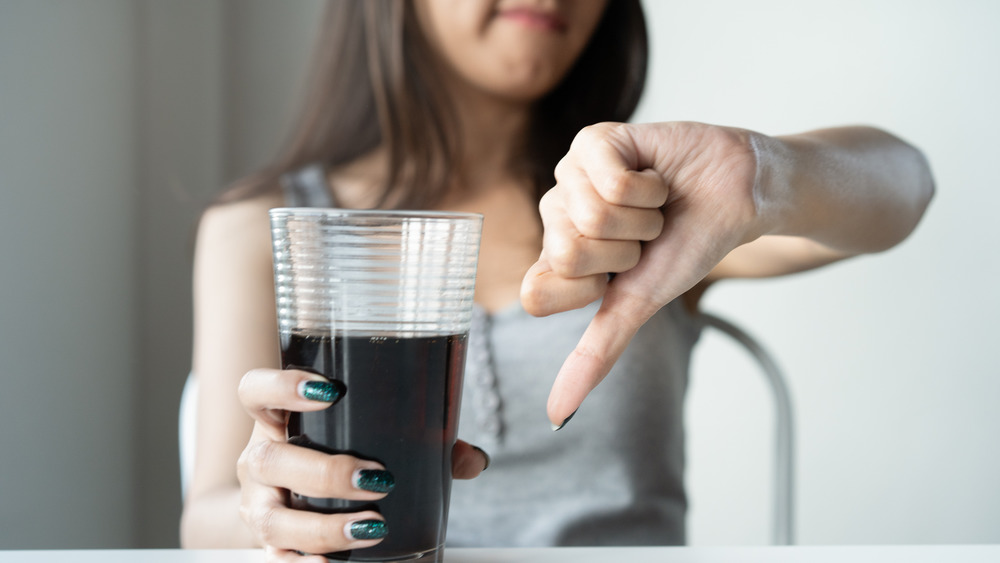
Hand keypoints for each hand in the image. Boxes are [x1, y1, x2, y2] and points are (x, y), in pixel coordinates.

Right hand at [236, 368, 488, 561]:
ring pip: (271, 518)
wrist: (286, 496)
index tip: (330, 392)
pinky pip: (274, 559)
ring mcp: (257, 503)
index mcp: (275, 417)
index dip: (282, 386)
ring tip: (372, 527)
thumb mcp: (364, 435)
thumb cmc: (334, 451)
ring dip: (323, 526)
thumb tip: (472, 458)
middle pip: (268, 459)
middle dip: (324, 472)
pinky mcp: (266, 543)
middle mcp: (257, 457)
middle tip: (375, 478)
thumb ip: (419, 440)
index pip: (255, 390)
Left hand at [521, 121, 767, 428]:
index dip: (592, 288)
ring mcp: (569, 175)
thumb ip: (594, 356)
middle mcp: (554, 216)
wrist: (737, 198)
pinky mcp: (592, 141)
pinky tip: (656, 179)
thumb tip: (554, 418)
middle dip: (624, 252)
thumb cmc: (686, 246)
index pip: (536, 294)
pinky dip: (651, 189)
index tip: (622, 273)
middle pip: (565, 255)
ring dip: (641, 220)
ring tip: (653, 206)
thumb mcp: (637, 306)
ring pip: (590, 218)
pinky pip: (611, 183)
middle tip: (643, 234)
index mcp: (555, 258)